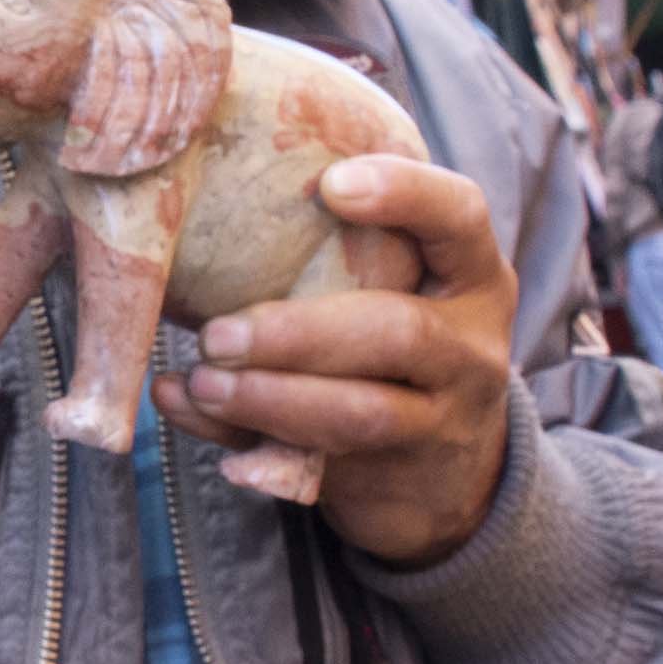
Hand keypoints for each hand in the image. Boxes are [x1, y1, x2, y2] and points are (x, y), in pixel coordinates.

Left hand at [152, 155, 515, 567]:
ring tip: (200, 381)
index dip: (404, 195)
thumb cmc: (401, 346)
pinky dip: (241, 440)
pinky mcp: (389, 478)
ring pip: (360, 414)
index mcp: (472, 277)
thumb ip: (346, 253)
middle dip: (300, 334)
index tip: (331, 185)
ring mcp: (438, 423)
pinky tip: (190, 413)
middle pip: (398, 334)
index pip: (460, 218)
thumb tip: (199, 211)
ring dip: (268, 398)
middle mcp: (469, 349)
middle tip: (218, 335)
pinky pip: (312, 463)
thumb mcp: (409, 291)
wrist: (449, 478)